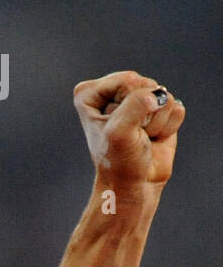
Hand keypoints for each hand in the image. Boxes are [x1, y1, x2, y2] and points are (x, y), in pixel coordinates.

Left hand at [73, 70, 184, 190]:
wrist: (134, 185)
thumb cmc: (119, 161)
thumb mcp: (119, 132)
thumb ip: (135, 105)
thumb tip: (159, 95)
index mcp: (90, 93)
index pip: (128, 80)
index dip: (128, 106)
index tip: (117, 128)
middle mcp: (115, 91)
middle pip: (147, 85)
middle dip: (144, 115)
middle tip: (133, 136)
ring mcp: (139, 99)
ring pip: (164, 96)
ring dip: (156, 123)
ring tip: (143, 138)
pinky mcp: (160, 110)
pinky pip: (177, 108)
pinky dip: (168, 127)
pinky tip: (155, 139)